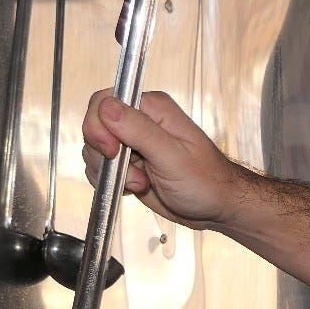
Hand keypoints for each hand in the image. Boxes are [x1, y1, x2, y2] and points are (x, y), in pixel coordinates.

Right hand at [81, 90, 244, 228]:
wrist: (214, 206)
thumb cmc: (207, 181)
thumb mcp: (173, 157)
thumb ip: (139, 130)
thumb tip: (108, 107)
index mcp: (153, 108)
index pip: (105, 101)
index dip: (99, 126)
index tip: (112, 151)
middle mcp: (139, 121)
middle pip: (95, 127)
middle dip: (105, 155)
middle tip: (134, 173)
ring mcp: (132, 143)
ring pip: (94, 150)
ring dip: (112, 173)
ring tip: (142, 181)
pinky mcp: (127, 164)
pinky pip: (100, 168)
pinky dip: (111, 183)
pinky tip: (136, 187)